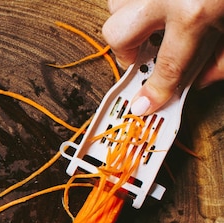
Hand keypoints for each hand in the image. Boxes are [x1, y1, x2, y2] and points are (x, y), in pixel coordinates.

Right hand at [102, 0, 223, 114]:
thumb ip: (220, 61)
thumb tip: (194, 82)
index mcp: (193, 12)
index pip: (166, 65)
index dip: (155, 91)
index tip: (144, 104)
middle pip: (120, 33)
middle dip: (126, 51)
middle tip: (145, 55)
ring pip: (116, 5)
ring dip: (130, 18)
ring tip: (154, 20)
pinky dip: (136, 1)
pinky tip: (159, 3)